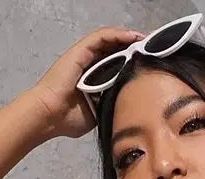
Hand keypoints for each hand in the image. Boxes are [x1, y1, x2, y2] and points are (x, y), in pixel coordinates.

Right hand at [28, 28, 145, 139]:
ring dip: (130, 38)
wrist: (49, 115)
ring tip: (148, 40)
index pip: (117, 64)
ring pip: (111, 40)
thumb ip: (110, 104)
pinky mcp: (81, 50)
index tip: (152, 65)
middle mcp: (90, 64)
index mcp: (94, 78)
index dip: (134, 62)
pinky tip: (134, 36)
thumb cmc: (67, 118)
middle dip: (136, 48)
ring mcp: (85, 55)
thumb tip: (127, 109)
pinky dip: (119, 34)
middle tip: (156, 49)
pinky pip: (103, 36)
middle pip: (116, 49)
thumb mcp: (97, 112)